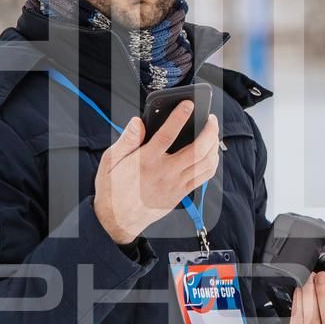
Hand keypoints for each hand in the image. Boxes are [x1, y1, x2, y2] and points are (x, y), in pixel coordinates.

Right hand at [92, 102, 221, 246]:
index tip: (188, 104)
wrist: (117, 219)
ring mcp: (175, 185)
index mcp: (146, 161)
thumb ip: (126, 140)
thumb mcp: (110, 161)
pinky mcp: (181, 195)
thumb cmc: (113, 188)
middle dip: (209, 131)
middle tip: (210, 118)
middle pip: (197, 149)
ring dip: (214, 146)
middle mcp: (164, 173)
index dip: (180, 116)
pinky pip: (204, 177)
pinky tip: (211, 153)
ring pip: (205, 164)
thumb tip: (138, 122)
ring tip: (213, 133)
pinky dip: (212, 163)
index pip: (167, 134)